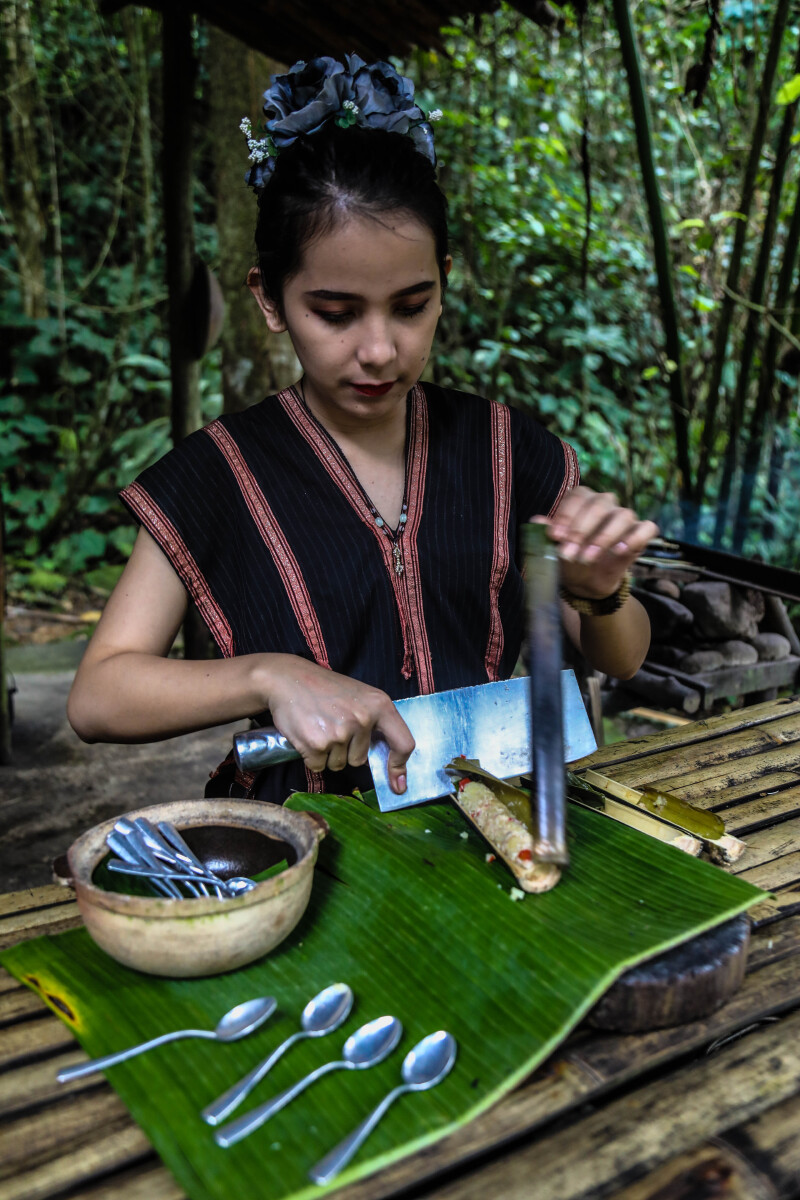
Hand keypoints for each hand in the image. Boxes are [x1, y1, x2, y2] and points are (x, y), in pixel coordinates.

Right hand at [265, 656, 414, 793]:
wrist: (288, 679)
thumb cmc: (325, 689)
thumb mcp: (360, 696)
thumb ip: (376, 723)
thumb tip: (388, 764)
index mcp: (380, 705)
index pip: (403, 744)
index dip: (399, 767)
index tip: (398, 784)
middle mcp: (363, 719)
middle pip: (360, 760)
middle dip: (345, 750)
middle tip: (332, 726)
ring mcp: (340, 732)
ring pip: (339, 764)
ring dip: (327, 753)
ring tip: (319, 726)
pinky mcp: (317, 744)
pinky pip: (319, 766)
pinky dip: (311, 756)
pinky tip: (307, 734)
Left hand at [538, 487, 658, 599]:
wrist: (586, 581)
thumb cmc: (569, 558)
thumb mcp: (554, 549)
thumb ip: (547, 534)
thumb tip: (536, 521)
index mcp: (583, 501)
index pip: (578, 496)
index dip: (566, 515)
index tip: (555, 537)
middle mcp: (605, 504)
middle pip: (599, 504)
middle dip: (581, 529)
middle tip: (569, 552)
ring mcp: (625, 517)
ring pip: (623, 515)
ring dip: (604, 537)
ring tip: (588, 557)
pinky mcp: (640, 534)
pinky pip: (647, 528)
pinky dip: (635, 537)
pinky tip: (620, 551)